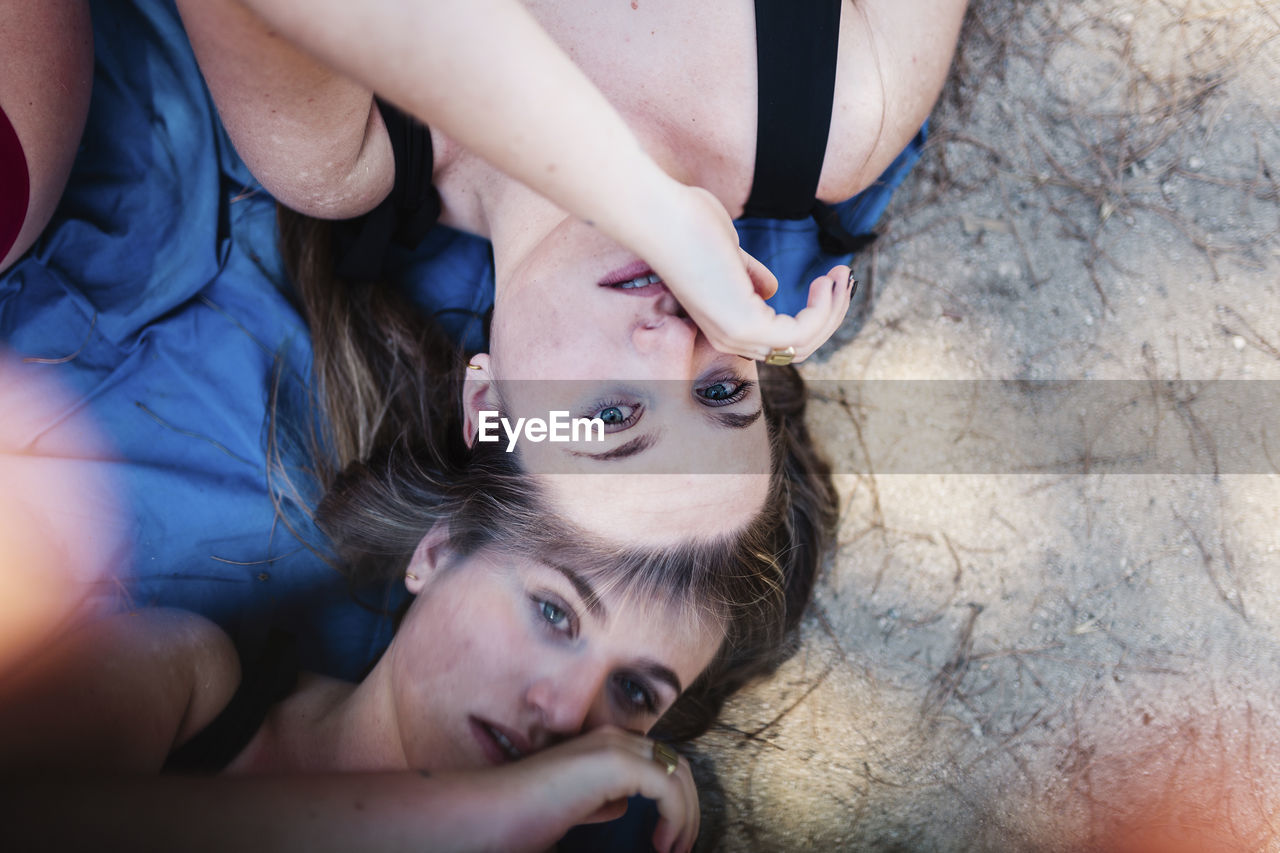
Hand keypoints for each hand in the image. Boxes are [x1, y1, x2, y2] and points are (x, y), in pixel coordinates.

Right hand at [475, 726, 697, 852]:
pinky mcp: (616, 763)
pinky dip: (675, 816)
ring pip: (677, 774)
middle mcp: (613, 738)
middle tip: (681, 845)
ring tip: (675, 848)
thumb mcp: (573, 806)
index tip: (670, 839)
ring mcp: (615, 747)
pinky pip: (667, 787)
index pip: (658, 763)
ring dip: (686, 814)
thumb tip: (621, 804)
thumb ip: (599, 801)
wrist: (493, 811)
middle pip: (676, 764)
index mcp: (603, 745)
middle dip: (688, 806)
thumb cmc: (522, 813)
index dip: (674, 800)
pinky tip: (662, 842)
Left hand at [644, 186, 853, 363]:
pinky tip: (824, 280)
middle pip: (796, 348)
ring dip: (832, 310)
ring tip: (840, 274)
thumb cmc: (688, 225)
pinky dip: (822, 309)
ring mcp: (735, 335)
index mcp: (724, 323)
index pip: (779, 340)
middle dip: (831, 315)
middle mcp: (729, 338)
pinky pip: (800, 333)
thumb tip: (771, 288)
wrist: (662, 218)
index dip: (812, 315)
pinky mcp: (745, 325)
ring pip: (803, 344)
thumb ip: (749, 274)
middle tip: (845, 277)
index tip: (828, 280)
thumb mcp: (729, 254)